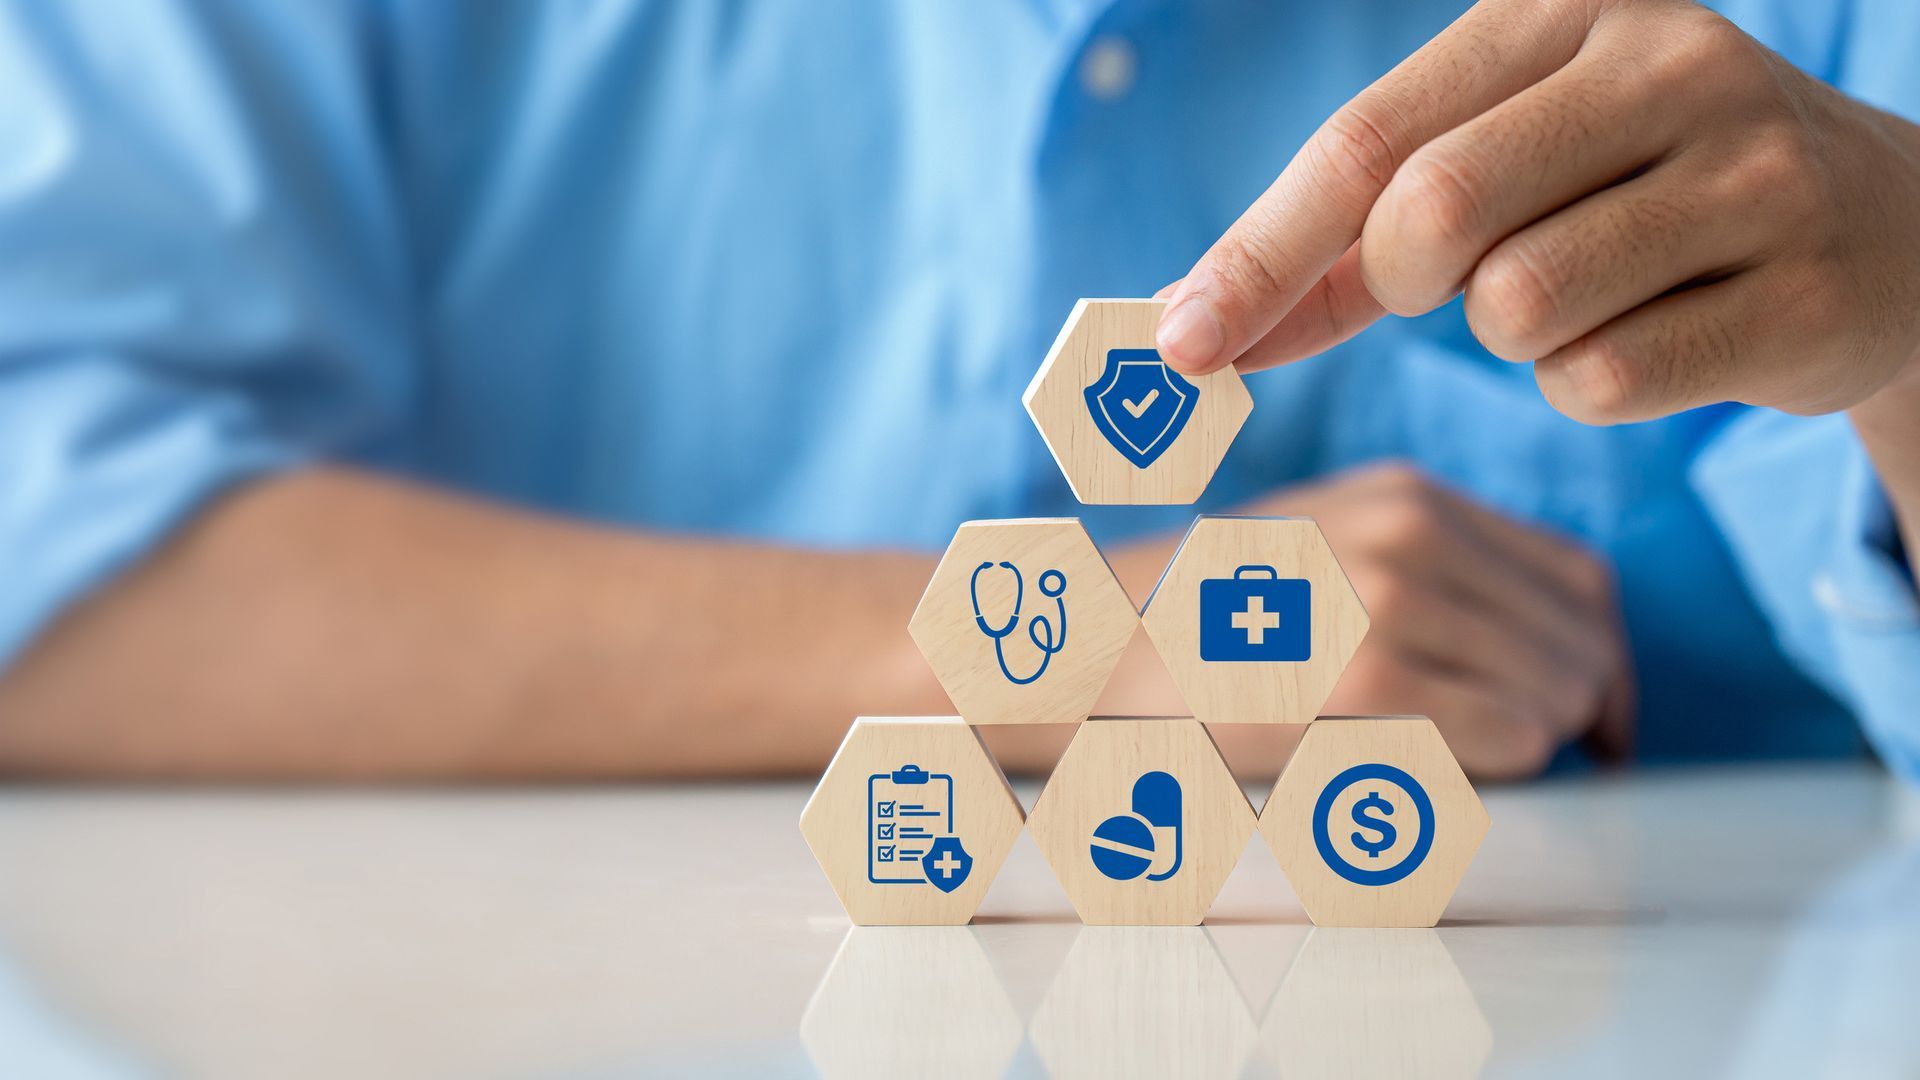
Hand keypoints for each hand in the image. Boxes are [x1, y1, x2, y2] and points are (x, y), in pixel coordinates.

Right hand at [1106, 464, 1631, 779]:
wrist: (1087, 655)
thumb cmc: (1203, 628)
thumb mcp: (1324, 554)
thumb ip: (1428, 573)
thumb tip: (1548, 648)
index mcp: (1403, 498)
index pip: (1574, 574)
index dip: (1602, 653)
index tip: (1597, 710)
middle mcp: (1407, 531)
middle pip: (1578, 630)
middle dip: (1584, 703)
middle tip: (1564, 756)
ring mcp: (1387, 600)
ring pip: (1555, 685)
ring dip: (1542, 736)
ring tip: (1495, 759)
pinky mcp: (1365, 680)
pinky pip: (1508, 733)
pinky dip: (1505, 762)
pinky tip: (1455, 767)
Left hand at [1155, 0, 1919, 423]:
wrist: (1871, 233)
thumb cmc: (1631, 197)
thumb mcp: (1502, 168)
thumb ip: (1349, 240)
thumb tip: (1198, 326)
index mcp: (1565, 9)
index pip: (1367, 141)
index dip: (1258, 253)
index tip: (1179, 342)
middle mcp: (1667, 64)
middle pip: (1433, 214)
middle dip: (1405, 282)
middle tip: (1450, 283)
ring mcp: (1751, 173)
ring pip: (1517, 309)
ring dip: (1510, 336)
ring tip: (1586, 290)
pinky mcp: (1798, 292)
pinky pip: (1600, 383)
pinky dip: (1587, 385)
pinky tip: (1656, 331)